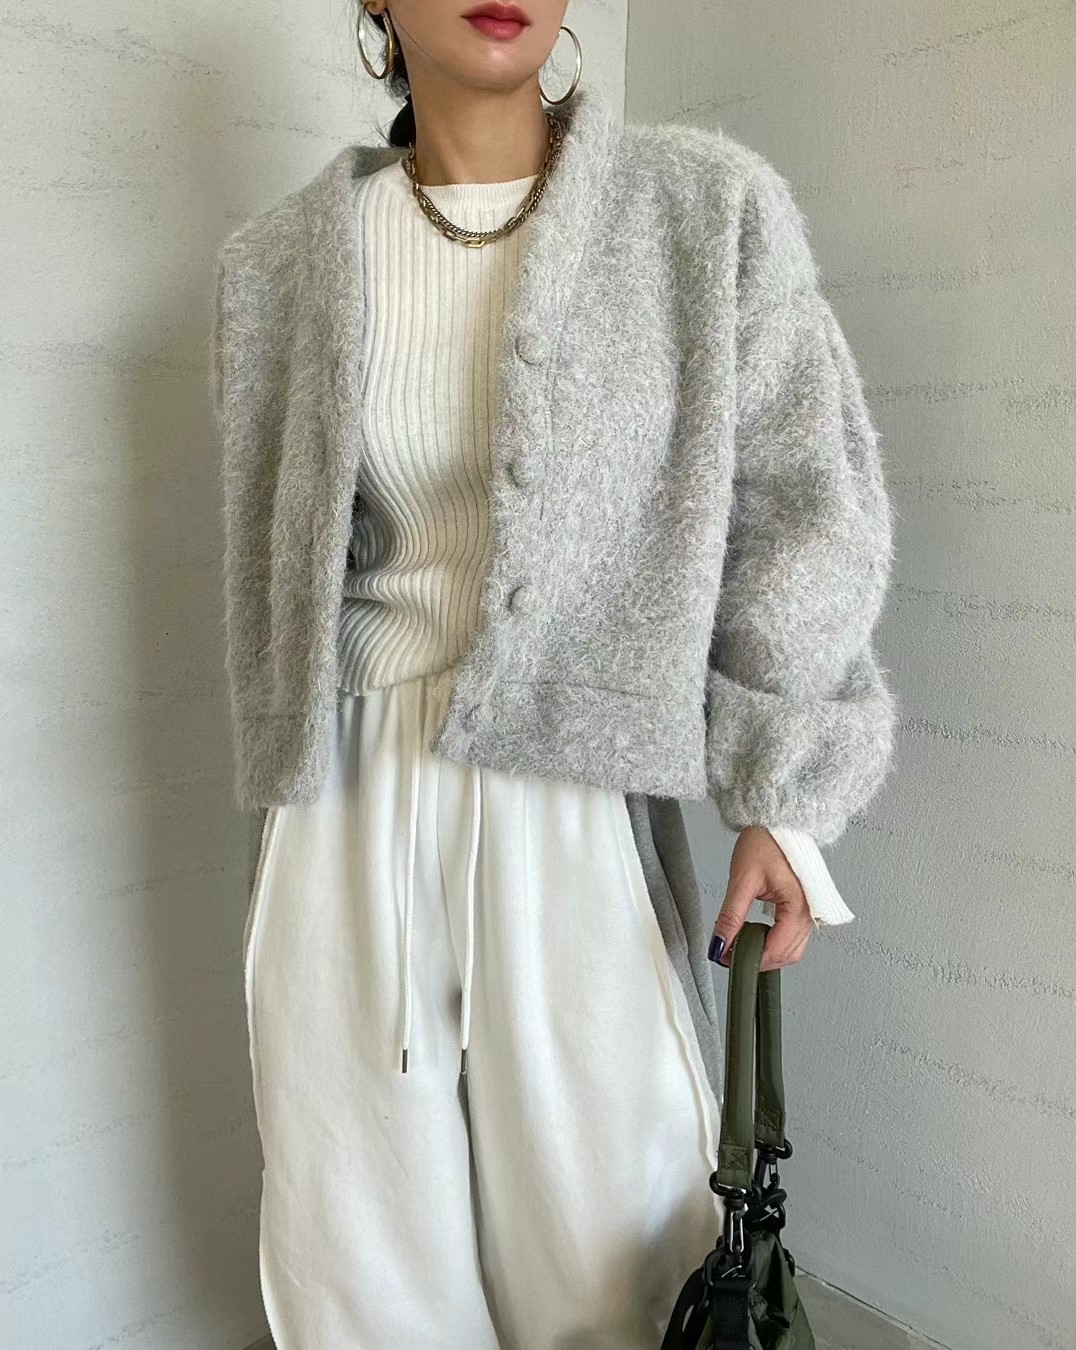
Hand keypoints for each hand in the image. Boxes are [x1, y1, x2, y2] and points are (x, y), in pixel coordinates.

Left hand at [708, 826, 812, 971]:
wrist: (778, 821)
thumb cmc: (765, 842)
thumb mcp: (742, 880)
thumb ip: (730, 916)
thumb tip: (719, 945)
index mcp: (799, 905)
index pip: (777, 949)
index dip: (751, 958)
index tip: (726, 958)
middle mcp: (810, 912)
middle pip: (788, 955)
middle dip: (760, 959)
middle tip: (730, 952)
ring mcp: (810, 912)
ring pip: (792, 950)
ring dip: (768, 953)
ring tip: (741, 942)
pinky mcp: (804, 908)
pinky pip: (793, 937)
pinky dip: (775, 942)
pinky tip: (755, 933)